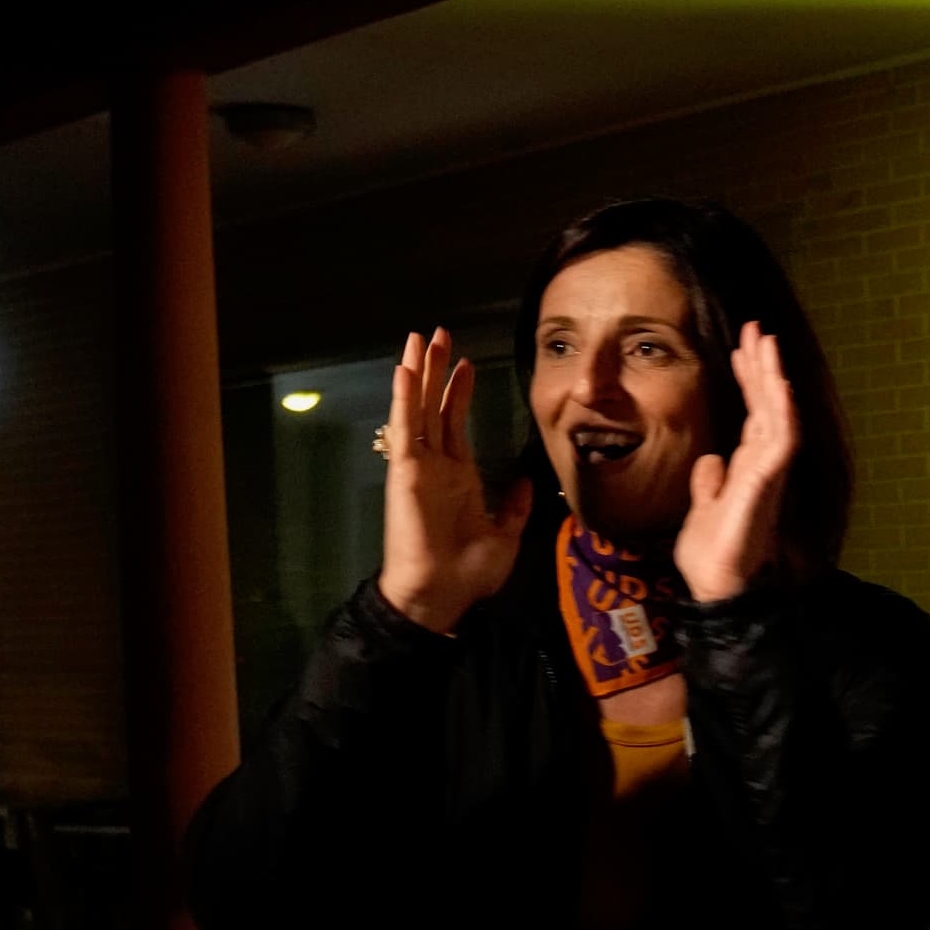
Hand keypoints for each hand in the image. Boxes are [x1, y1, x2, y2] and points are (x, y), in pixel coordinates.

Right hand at [373, 328, 529, 634]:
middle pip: (434, 406)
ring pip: (418, 408)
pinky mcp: (405, 471)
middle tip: (438, 333)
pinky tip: (404, 371)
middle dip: (436, 369)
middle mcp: (436, 465)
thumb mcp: (505, 534)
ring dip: (418, 372)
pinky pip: (404, 429)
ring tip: (419, 338)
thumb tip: (526, 480)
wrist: (442, 595)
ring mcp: (418, 465)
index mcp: (458, 476)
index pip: (456, 423)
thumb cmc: (468, 573)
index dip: (460, 392)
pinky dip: (403, 399)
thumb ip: (514, 505)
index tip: (467, 363)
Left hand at [674, 322, 799, 602]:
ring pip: (777, 415)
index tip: (741, 348)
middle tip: (756, 329)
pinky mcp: (767, 485)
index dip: (749, 381)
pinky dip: (781, 411)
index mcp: (750, 469)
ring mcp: (769, 474)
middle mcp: (764, 467)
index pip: (753, 415)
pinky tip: (778, 385)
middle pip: (768, 406)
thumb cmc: (712, 556)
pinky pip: (781, 442)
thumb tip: (710, 460)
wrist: (715, 587)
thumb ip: (710, 482)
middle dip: (762, 366)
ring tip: (766, 342)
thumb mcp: (703, 508)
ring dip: (772, 377)